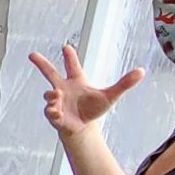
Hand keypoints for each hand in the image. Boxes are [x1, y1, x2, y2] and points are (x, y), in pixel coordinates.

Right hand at [29, 44, 143, 139]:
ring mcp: (57, 101)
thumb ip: (124, 83)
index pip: (72, 65)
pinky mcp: (54, 114)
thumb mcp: (110, 95)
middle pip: (50, 73)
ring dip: (51, 95)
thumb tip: (141, 71)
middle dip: (41, 63)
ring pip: (49, 94)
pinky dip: (52, 111)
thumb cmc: (93, 108)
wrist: (82, 127)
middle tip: (32, 55)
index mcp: (76, 81)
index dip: (69, 56)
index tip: (66, 46)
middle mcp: (63, 88)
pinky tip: (57, 113)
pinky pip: (49, 111)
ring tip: (56, 95)